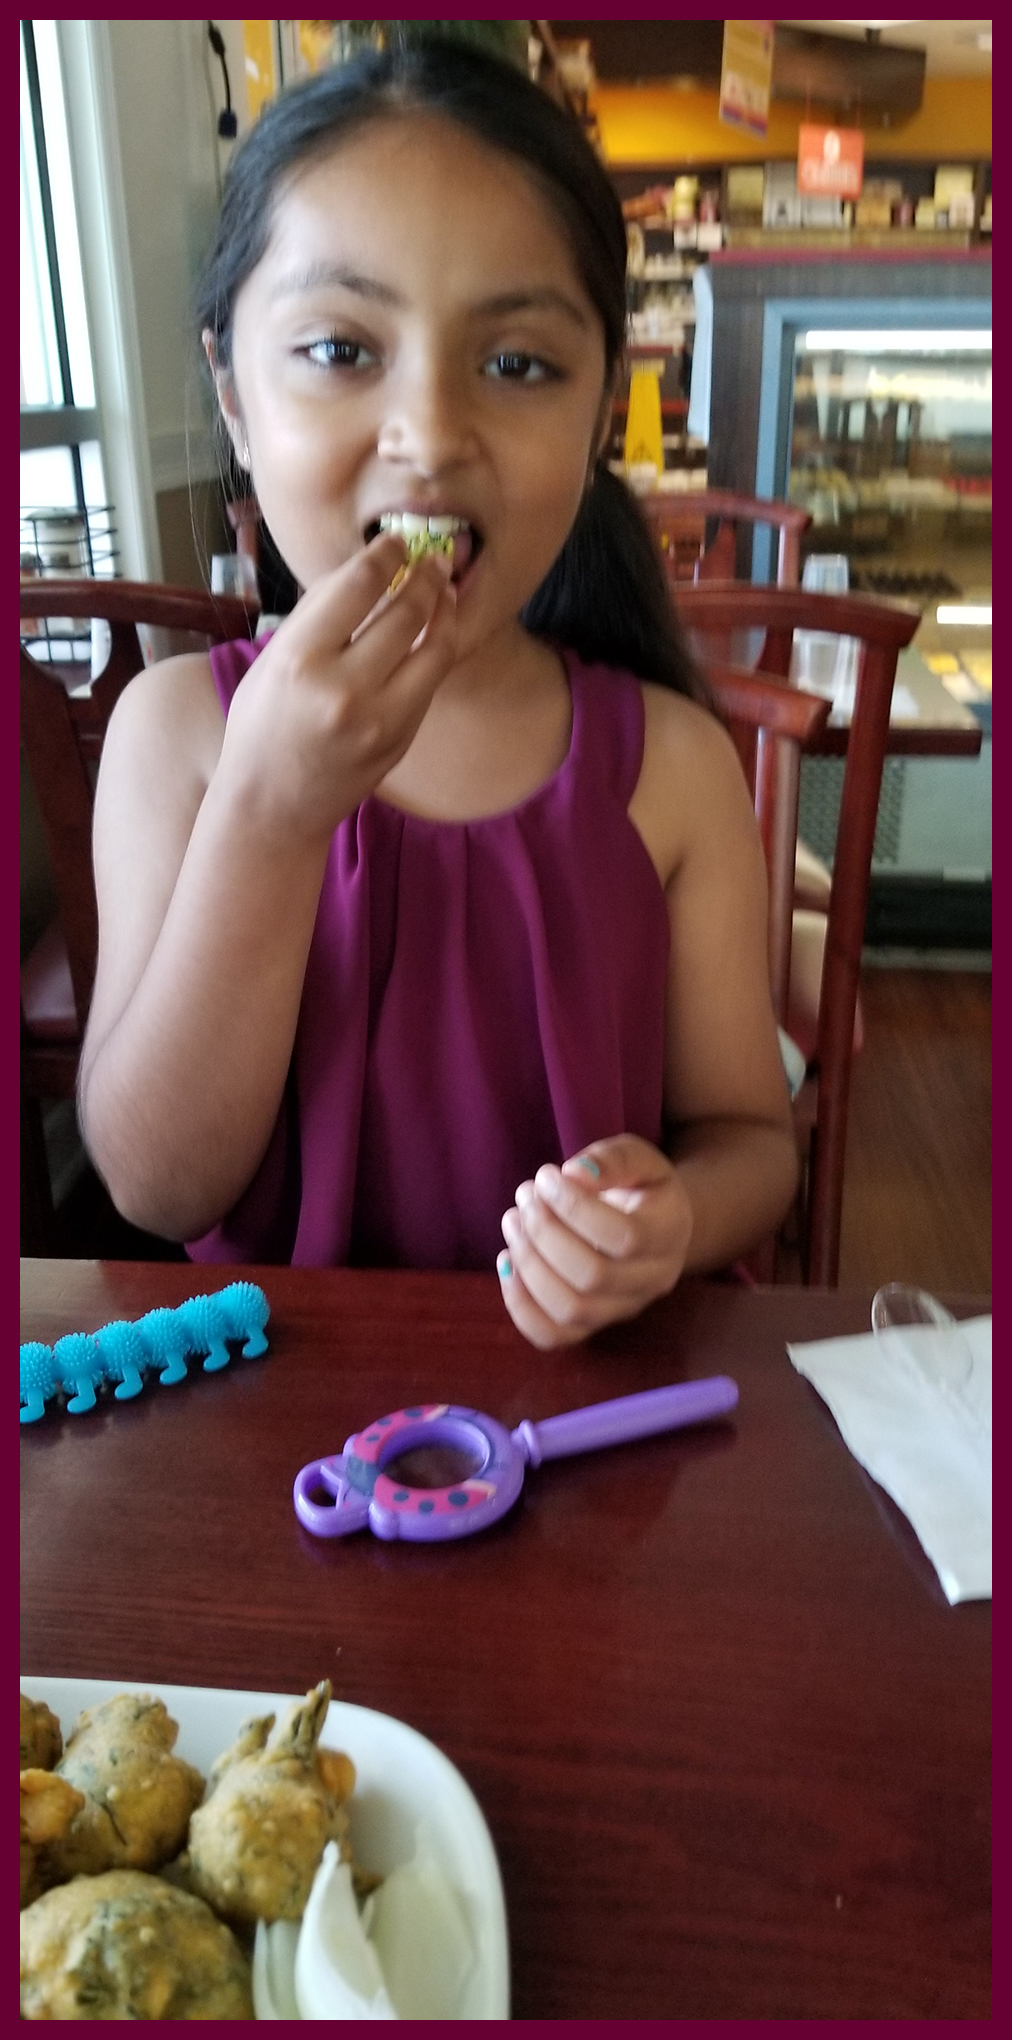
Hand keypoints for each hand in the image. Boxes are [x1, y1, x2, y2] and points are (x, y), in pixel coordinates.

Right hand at [217, 532, 456, 841]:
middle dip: (425, 575)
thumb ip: (316, 617)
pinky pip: (431, 680)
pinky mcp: (401, 738)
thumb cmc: (262, 725)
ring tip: (444, 586)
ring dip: (445, 607)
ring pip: (433, 645)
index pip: (357, 586)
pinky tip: (438, 628)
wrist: (273, 805)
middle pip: (405, 611)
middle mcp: (342, 688)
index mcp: (299, 658)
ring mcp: (378, 718)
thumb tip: (365, 572)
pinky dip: (439, 646)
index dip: (385, 555)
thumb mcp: (271, 662)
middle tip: (432, 557)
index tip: (394, 542)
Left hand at [497, 1135, 692, 1349]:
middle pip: (592, 1277)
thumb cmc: (641, 1186)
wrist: (653, 1226)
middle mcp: (651, 1281)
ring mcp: (621, 1309)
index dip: (575, 1208)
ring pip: (570, 1309)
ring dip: (528, 1263)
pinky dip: (520, 1305)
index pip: (624, 1237)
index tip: (547, 1176)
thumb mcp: (638, 1157)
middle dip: (544, 1232)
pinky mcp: (591, 1325)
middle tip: (526, 1195)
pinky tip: (507, 1262)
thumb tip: (574, 1174)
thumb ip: (612, 1159)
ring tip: (513, 1220)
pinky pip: (552, 1336)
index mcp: (668, 1234)